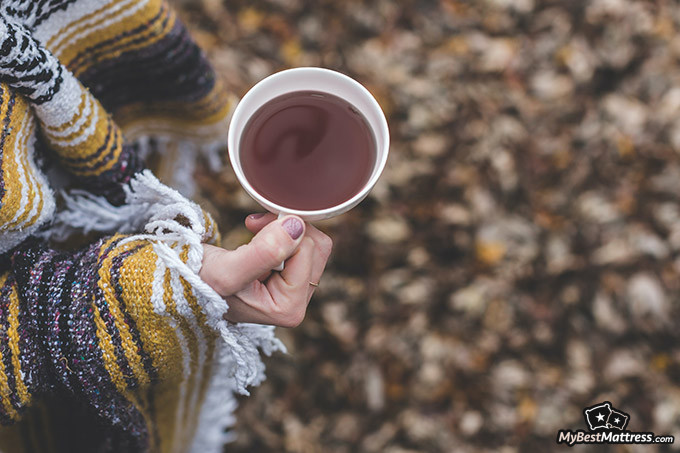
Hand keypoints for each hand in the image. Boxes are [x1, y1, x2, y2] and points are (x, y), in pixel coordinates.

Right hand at [199, 213, 331, 326]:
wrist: (180, 283)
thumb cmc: (197, 282)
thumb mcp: (226, 270)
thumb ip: (263, 252)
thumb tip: (298, 227)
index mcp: (288, 310)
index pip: (308, 251)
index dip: (282, 230)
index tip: (252, 226)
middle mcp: (296, 304)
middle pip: (317, 248)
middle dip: (286, 228)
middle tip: (253, 225)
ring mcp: (293, 292)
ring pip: (312, 244)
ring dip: (283, 228)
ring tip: (253, 231)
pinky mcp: (288, 279)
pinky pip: (302, 244)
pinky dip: (281, 231)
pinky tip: (257, 235)